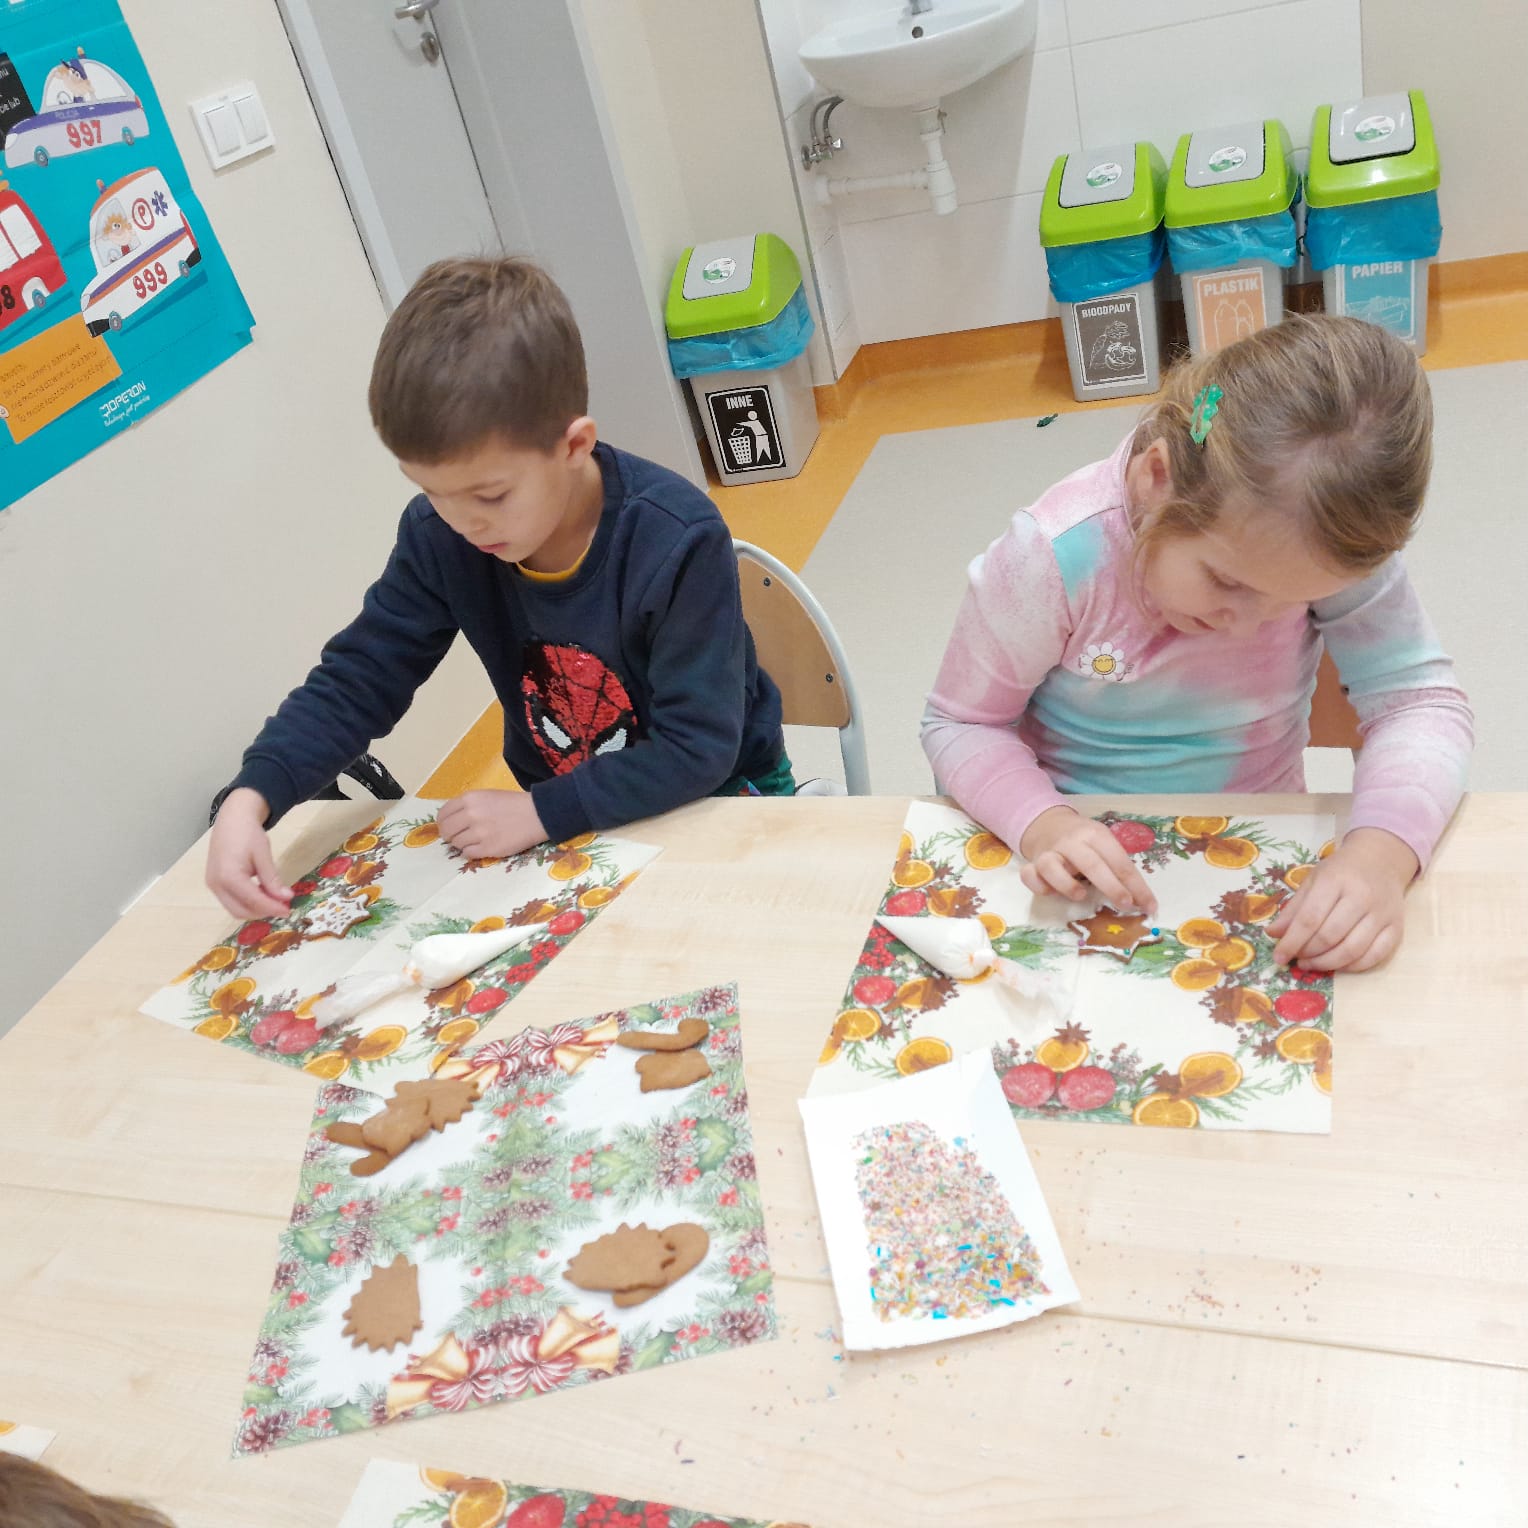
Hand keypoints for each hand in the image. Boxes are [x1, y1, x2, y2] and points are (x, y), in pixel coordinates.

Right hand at [206, 788, 291, 918]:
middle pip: (241, 911)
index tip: (288, 911)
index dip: (272, 908)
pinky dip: (246, 902)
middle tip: (282, 906)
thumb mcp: (263, 855)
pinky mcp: (213, 883)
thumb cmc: (248, 833)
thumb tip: (286, 898)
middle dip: (263, 912)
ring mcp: (212, 885)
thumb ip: (272, 879)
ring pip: (234, 909)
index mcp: (228, 876)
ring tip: (274, 899)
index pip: (253, 901)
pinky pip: (230, 901)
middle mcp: (216, 884)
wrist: (232, 819)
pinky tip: (261, 893)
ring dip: (255, 909)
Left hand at [436, 789, 547, 859]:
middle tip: (455, 837)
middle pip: (446, 830)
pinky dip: (471, 851)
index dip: (442, 822)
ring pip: (456, 843)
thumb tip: (450, 821)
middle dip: (448, 835)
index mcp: (469, 799)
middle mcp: (471, 815)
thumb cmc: (512, 804)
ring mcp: (479, 833)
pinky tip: (480, 846)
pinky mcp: (488, 848)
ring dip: (462, 843)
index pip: (443, 814)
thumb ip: (467, 805)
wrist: (537, 815)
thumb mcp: (486, 796)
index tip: (446, 827)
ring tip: (474, 840)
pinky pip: (468, 853)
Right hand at [1018, 805, 1157, 915]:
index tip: (1149, 907)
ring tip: (1080, 895)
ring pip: (1052, 867)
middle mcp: (1072, 842)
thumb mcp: (1104, 845)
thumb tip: (1140, 901)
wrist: (1049, 825)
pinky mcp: (1032, 863)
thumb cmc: (1084, 842)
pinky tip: (1050, 891)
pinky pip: (1030, 875)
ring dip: (1067, 885)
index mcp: (1096, 835)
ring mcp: (1049, 852)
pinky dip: (1039, 886)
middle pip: (1092, 864)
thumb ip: (1117, 868)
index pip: (1120, 862)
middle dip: (1112, 887)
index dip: (1136, 886)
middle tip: (1126, 905)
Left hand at [1268, 827, 1416, 971]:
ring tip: (1311, 963)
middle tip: (1296, 959)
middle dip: (1307, 953)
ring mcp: (1382, 914)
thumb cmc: (1341, 872)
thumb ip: (1293, 908)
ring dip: (1327, 964)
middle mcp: (1361, 897)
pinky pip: (1374, 956)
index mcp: (1335, 881)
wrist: (1382, 861)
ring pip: (1352, 950)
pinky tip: (1337, 965)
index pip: (1309, 918)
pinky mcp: (1396, 928)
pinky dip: (1353, 967)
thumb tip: (1273, 935)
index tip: (1278, 957)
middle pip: (1330, 936)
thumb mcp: (1313, 881)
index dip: (1291, 942)